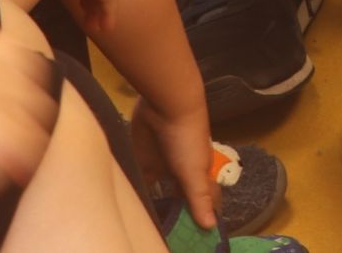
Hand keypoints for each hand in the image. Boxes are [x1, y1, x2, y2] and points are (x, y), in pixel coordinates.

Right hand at [0, 20, 59, 252]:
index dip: (5, 59)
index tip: (10, 82)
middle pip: (17, 57)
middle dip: (22, 88)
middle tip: (17, 119)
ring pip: (32, 96)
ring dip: (26, 124)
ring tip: (4, 153)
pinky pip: (34, 133)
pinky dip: (25, 155)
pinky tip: (6, 171)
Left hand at [131, 94, 217, 230]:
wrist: (166, 103)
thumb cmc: (186, 138)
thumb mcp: (194, 171)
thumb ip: (199, 199)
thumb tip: (211, 227)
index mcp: (199, 176)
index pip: (204, 202)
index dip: (202, 218)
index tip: (197, 238)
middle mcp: (181, 174)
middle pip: (179, 200)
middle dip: (175, 217)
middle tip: (168, 239)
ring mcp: (162, 167)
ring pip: (159, 193)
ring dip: (155, 207)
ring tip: (149, 229)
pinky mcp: (143, 159)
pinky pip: (141, 181)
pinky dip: (138, 193)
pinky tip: (130, 207)